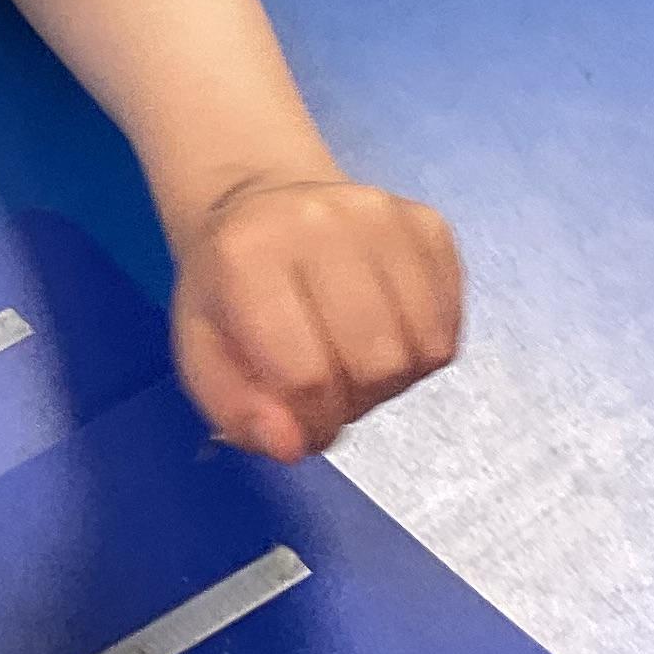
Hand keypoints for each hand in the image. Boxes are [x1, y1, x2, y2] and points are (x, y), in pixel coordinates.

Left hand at [173, 173, 460, 459]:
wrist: (261, 208)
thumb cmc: (229, 292)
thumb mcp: (203, 356)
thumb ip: (239, 412)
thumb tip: (293, 445)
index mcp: (247, 254)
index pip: (308, 374)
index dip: (311, 420)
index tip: (300, 417)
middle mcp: (319, 222)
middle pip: (378, 363)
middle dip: (357, 399)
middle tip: (329, 386)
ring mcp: (383, 216)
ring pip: (424, 348)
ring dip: (394, 378)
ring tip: (355, 359)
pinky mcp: (428, 222)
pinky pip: (450, 324)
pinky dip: (423, 349)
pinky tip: (385, 331)